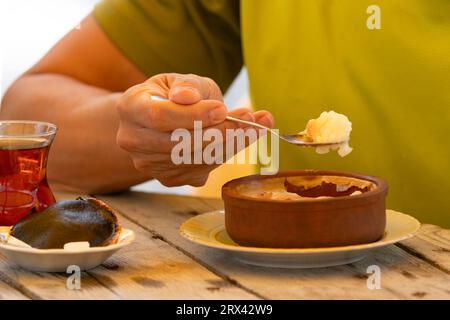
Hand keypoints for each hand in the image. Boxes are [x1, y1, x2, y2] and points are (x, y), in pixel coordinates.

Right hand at [116, 73, 273, 186]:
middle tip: (255, 120)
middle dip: (222, 132)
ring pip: (195, 159)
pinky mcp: (168, 178)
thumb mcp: (179, 80)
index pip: (158, 116)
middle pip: (179, 143)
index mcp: (130, 107)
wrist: (160, 119)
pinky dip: (226, 154)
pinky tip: (243, 138)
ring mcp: (149, 164)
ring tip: (257, 125)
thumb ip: (187, 85)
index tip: (222, 108)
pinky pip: (202, 169)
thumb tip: (189, 96)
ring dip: (231, 144)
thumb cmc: (172, 94)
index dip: (192, 115)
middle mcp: (132, 140)